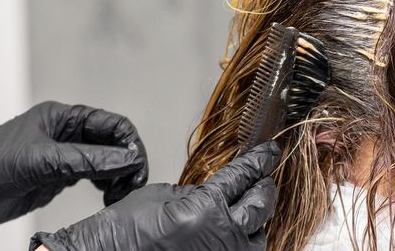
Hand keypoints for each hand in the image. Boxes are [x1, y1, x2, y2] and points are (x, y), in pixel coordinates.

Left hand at [0, 101, 147, 236]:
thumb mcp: (42, 162)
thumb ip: (88, 160)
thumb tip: (127, 158)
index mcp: (61, 117)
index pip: (111, 123)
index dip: (129, 143)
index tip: (136, 167)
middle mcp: (64, 134)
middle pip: (112, 142)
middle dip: (127, 162)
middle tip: (133, 186)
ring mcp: (61, 156)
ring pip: (105, 161)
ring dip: (118, 176)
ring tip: (121, 195)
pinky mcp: (56, 177)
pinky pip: (92, 178)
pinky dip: (106, 186)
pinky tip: (108, 197)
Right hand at [30, 142, 280, 250]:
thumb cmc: (125, 230)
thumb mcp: (164, 195)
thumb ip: (198, 192)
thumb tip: (219, 191)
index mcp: (207, 208)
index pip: (242, 177)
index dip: (258, 162)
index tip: (269, 153)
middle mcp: (222, 237)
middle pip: (261, 206)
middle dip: (264, 189)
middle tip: (265, 178)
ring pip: (258, 237)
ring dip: (257, 221)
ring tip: (252, 209)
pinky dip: (243, 242)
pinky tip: (237, 233)